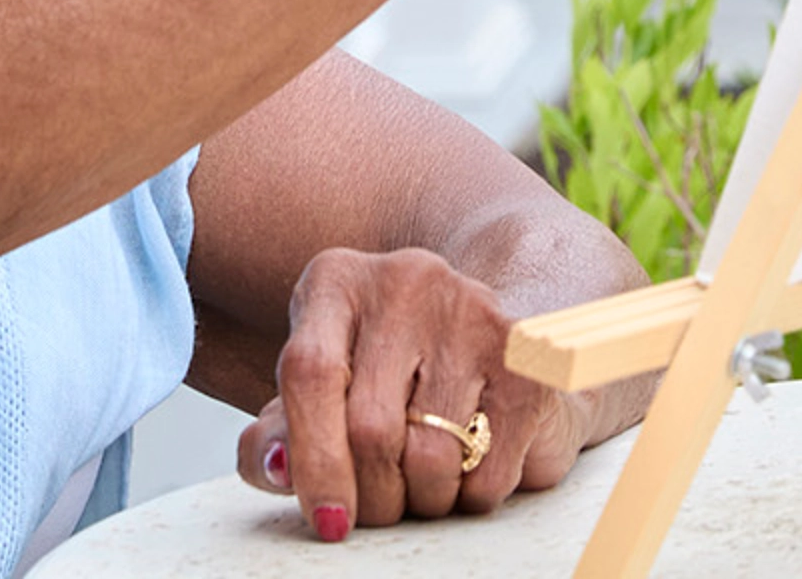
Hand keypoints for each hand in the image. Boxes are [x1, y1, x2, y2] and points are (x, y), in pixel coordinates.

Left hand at [231, 246, 597, 539]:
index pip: (311, 372)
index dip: (313, 460)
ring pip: (432, 456)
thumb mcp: (321, 393)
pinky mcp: (527, 358)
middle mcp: (406, 281)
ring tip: (419, 487)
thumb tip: (274, 468)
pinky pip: (489, 469)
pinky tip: (466, 471)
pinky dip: (471, 498)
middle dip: (371, 495)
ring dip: (422, 501)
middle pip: (371, 426)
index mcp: (337, 282)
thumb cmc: (382, 375)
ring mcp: (472, 311)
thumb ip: (278, 434)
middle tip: (374, 510)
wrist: (482, 336)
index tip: (327, 520)